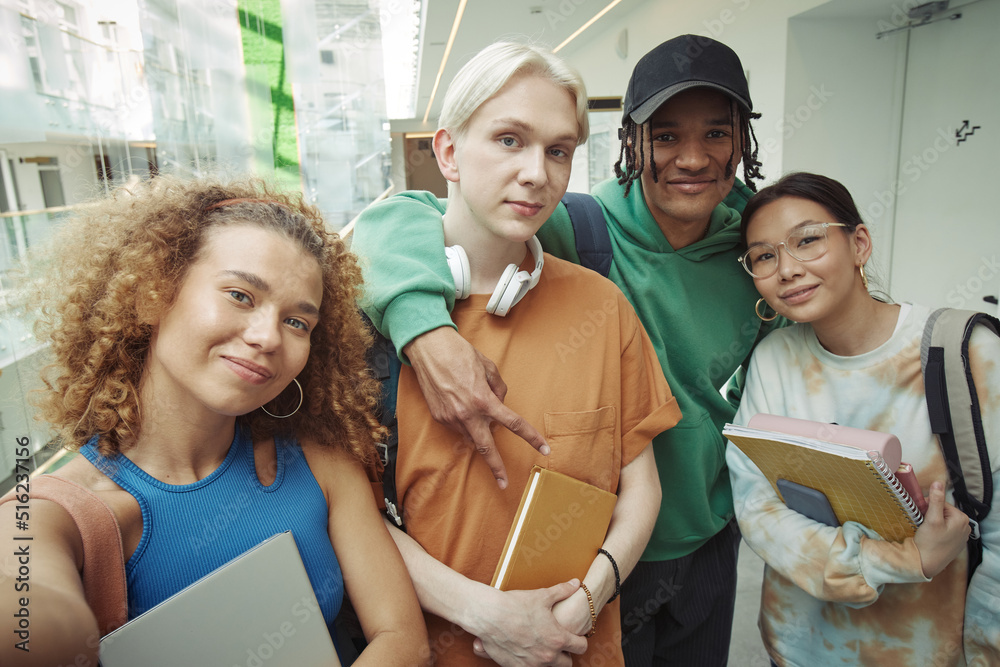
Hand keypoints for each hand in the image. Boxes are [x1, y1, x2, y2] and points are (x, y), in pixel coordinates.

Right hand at [404, 327, 548, 488]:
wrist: (429, 349)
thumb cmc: (459, 353)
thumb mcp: (488, 368)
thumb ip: (498, 389)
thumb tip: (500, 403)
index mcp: (484, 400)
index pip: (513, 423)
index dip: (531, 437)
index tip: (543, 448)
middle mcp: (467, 413)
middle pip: (487, 447)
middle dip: (496, 467)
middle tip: (504, 482)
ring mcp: (451, 418)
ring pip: (471, 435)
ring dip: (478, 430)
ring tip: (472, 406)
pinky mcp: (439, 418)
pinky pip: (458, 426)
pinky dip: (464, 420)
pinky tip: (460, 403)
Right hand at [468, 580, 586, 665]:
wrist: (489, 616)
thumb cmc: (516, 604)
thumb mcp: (542, 595)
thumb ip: (562, 591)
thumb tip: (576, 583)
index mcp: (558, 639)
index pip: (581, 647)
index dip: (579, 640)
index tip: (574, 636)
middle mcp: (547, 656)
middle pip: (568, 664)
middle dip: (566, 654)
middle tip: (557, 643)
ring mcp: (532, 665)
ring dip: (549, 660)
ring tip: (541, 646)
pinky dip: (532, 663)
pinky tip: (526, 651)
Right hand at [914, 481, 971, 577]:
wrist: (927, 564)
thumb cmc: (929, 542)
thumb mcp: (932, 519)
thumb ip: (936, 500)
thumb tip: (938, 482)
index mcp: (961, 518)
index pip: (941, 503)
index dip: (928, 506)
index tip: (920, 513)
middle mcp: (965, 526)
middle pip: (943, 511)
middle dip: (931, 514)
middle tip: (922, 522)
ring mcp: (961, 536)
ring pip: (943, 521)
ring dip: (933, 522)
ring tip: (925, 530)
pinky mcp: (955, 544)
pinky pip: (945, 531)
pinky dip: (937, 531)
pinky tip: (931, 537)